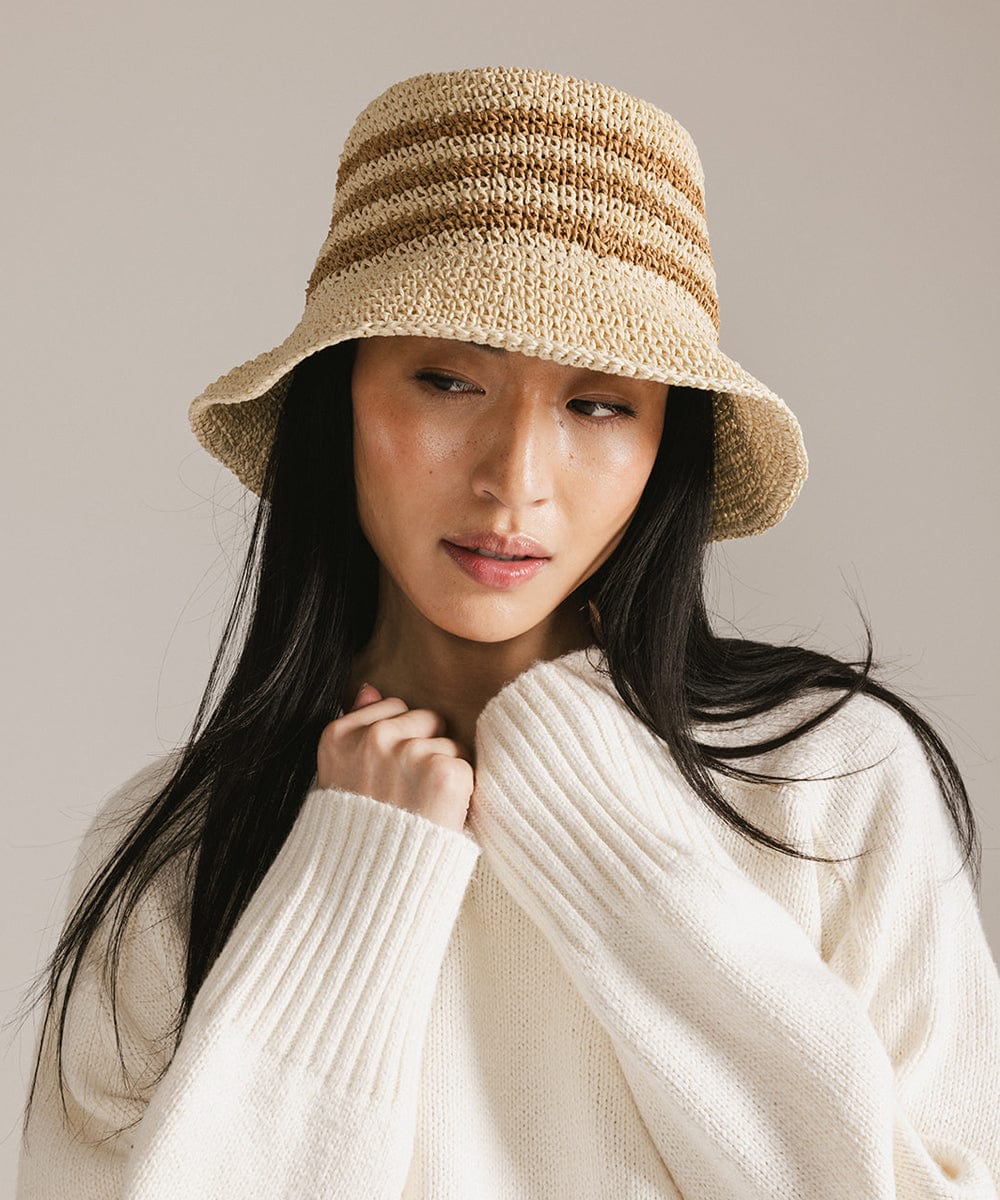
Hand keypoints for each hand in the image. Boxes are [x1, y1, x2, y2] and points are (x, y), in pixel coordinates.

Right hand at [316, 684, 473, 833]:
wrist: (368, 888)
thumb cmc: (356, 835)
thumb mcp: (339, 777)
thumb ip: (355, 728)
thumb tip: (369, 688)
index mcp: (338, 735)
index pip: (392, 707)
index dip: (396, 742)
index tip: (386, 778)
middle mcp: (372, 738)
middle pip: (425, 718)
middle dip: (422, 748)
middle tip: (406, 795)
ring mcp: (407, 753)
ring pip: (448, 741)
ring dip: (442, 769)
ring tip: (419, 808)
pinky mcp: (442, 771)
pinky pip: (465, 763)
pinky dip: (459, 791)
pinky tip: (436, 815)